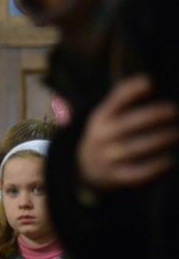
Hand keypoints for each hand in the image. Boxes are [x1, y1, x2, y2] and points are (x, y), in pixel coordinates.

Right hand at [78, 75, 178, 190]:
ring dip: (158, 141)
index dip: (131, 92)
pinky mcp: (114, 177)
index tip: (151, 84)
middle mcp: (100, 137)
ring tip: (176, 134)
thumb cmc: (109, 133)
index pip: (114, 102)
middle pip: (127, 125)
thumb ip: (124, 97)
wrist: (87, 168)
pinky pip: (136, 173)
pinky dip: (154, 167)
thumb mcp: (108, 113)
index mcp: (101, 118)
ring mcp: (106, 158)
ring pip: (133, 149)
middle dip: (153, 117)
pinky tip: (170, 160)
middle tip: (174, 112)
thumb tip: (149, 81)